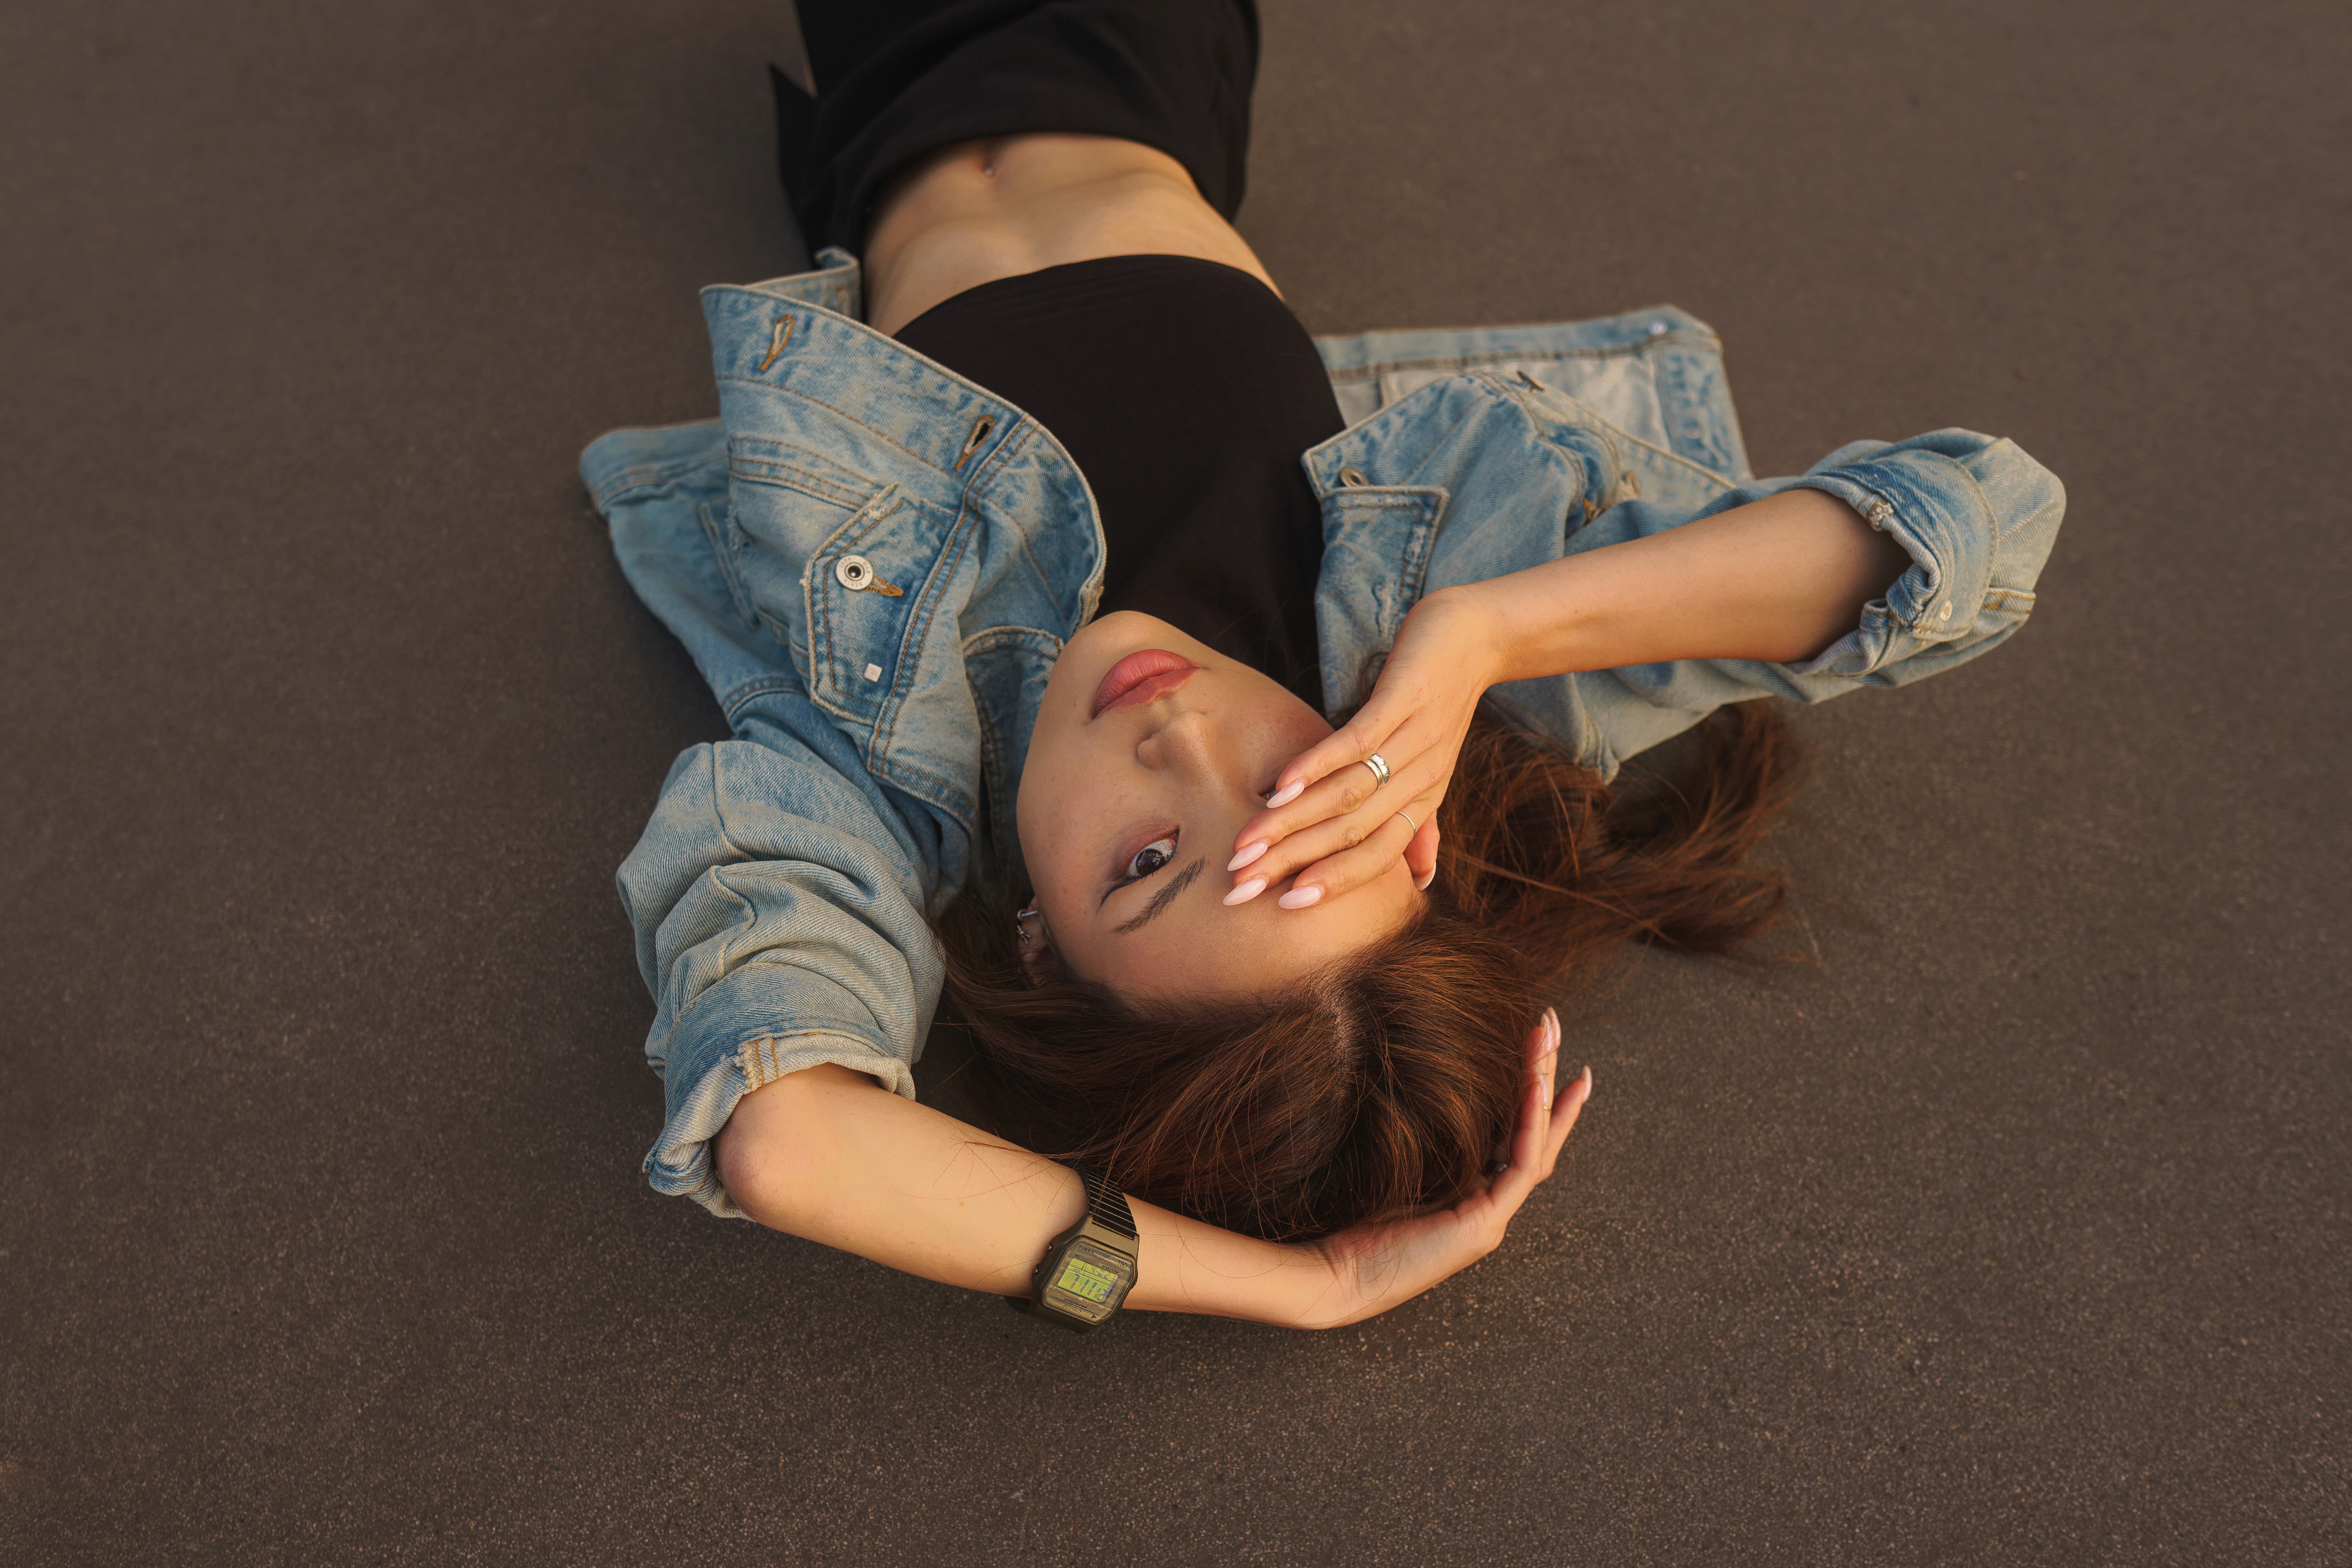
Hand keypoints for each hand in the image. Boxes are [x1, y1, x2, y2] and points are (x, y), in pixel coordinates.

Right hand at [1224, 586, 1495, 908]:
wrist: (1479, 635)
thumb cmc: (1442, 701)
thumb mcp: (1429, 766)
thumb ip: (1420, 823)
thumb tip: (1422, 880)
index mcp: (1423, 799)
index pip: (1374, 856)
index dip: (1330, 883)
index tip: (1279, 906)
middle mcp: (1422, 778)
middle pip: (1352, 833)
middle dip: (1291, 862)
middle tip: (1239, 885)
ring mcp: (1416, 738)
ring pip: (1349, 793)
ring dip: (1292, 820)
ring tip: (1246, 842)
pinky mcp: (1407, 698)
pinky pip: (1359, 740)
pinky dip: (1318, 764)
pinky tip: (1282, 783)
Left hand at [1286, 1009, 1589, 1328]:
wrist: (1332, 1273)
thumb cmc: (1352, 1220)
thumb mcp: (1398, 1166)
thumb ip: (1423, 1138)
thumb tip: (1424, 1083)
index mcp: (1471, 1193)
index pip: (1515, 1135)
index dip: (1536, 1093)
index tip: (1546, 1047)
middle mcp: (1490, 1206)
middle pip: (1535, 1134)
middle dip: (1548, 1077)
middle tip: (1555, 1025)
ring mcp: (1492, 1219)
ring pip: (1536, 1146)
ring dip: (1545, 1090)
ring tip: (1551, 1041)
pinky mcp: (1483, 1226)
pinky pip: (1519, 1167)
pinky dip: (1530, 1124)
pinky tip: (1534, 1086)